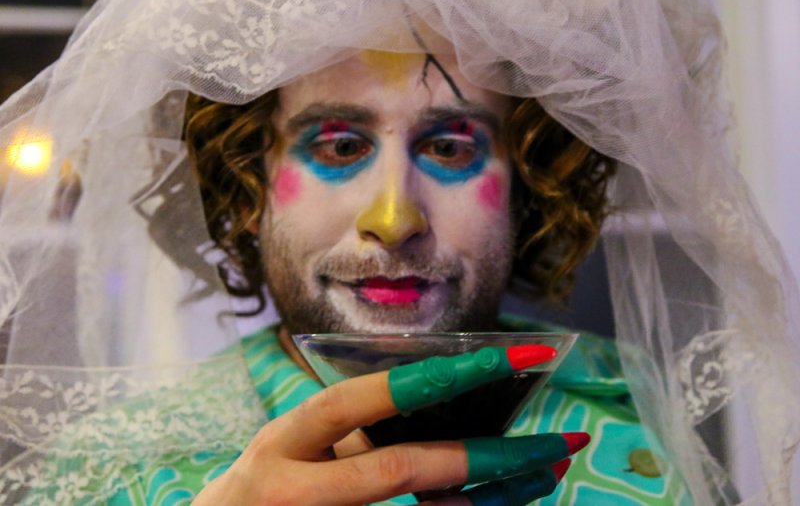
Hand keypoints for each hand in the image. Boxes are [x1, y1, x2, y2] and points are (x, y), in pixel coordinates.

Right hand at [193, 345, 587, 504]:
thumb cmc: (264, 485)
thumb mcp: (288, 446)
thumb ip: (345, 427)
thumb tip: (436, 397)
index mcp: (282, 442)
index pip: (354, 403)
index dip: (422, 381)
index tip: (493, 360)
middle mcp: (295, 489)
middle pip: (399, 472)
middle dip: (485, 458)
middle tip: (556, 439)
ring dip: (494, 499)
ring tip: (548, 471)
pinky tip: (501, 504)